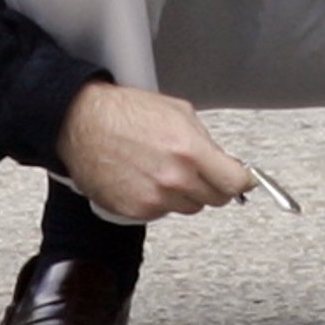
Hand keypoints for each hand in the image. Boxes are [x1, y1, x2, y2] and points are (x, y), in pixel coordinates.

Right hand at [55, 81, 254, 220]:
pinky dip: (161, 200)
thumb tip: (226, 162)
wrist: (82, 125)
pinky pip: (163, 212)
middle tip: (198, 170)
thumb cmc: (125, 113)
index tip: (241, 180)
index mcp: (189, 150)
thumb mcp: (178, 112)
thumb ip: (206, 141)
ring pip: (189, 207)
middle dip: (212, 185)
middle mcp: (174, 179)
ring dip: (185, 193)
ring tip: (164, 169)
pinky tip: (146, 177)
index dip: (240, 181)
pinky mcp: (137, 211)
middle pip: (215, 199)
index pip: (234, 183)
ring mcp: (155, 198)